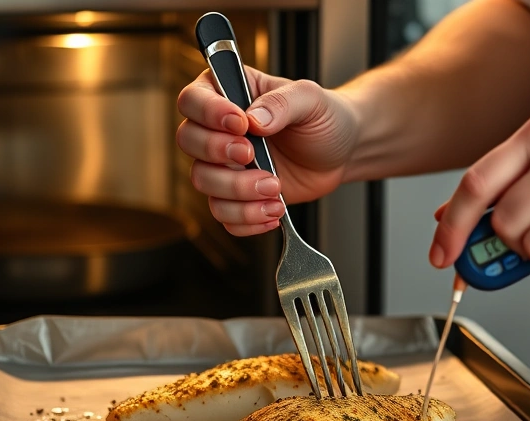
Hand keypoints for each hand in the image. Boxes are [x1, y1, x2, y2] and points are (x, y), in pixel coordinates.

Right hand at [176, 67, 358, 235]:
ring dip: (237, 191)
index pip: (193, 99)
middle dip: (219, 153)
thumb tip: (255, 119)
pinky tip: (273, 211)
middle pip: (188, 141)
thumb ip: (281, 102)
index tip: (242, 125)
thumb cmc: (324, 118)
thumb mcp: (310, 99)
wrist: (342, 153)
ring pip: (202, 181)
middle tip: (253, 156)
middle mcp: (218, 130)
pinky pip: (222, 213)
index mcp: (229, 94)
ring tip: (275, 188)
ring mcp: (225, 165)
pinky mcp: (237, 196)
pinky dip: (246, 218)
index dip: (209, 113)